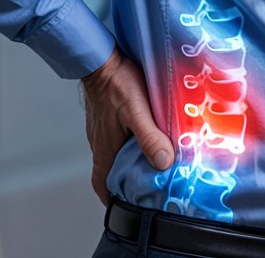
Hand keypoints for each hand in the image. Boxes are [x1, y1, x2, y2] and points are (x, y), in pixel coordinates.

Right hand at [80, 48, 174, 204]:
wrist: (100, 57)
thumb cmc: (117, 82)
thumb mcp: (136, 110)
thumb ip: (149, 137)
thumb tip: (163, 163)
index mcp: (105, 148)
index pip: (101, 183)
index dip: (111, 198)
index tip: (126, 207)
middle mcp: (100, 142)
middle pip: (110, 172)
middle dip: (125, 182)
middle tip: (147, 187)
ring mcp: (102, 129)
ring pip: (115, 154)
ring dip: (129, 162)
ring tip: (152, 164)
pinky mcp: (106, 117)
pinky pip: (117, 138)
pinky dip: (130, 144)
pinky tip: (146, 137)